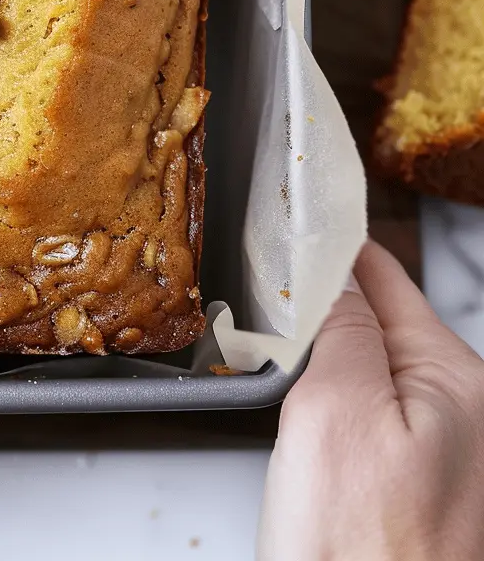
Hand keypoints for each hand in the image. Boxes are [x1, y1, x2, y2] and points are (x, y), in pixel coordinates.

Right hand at [258, 239, 483, 559]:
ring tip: (278, 330)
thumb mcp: (335, 413)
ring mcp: (444, 463)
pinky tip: (300, 406)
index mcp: (458, 384)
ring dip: (327, 352)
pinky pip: (369, 422)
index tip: (303, 212)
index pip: (387, 280)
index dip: (339, 242)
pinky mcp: (416, 499)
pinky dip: (331, 400)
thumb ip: (340, 329)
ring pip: (373, 374)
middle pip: (384, 325)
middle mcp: (465, 420)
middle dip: (330, 300)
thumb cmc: (361, 560)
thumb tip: (335, 276)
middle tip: (273, 273)